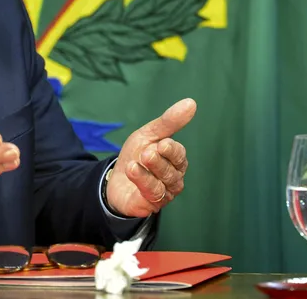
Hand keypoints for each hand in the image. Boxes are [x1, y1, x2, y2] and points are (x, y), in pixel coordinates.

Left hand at [104, 98, 196, 217]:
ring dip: (149, 171)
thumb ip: (169, 122)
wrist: (114, 179)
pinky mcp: (151, 204)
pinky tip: (132, 170)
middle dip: (159, 161)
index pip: (179, 155)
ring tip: (136, 162)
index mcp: (175, 160)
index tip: (162, 143)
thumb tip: (191, 102)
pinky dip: (142, 181)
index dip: (171, 150)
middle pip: (172, 170)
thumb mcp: (148, 135)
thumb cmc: (136, 155)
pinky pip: (152, 193)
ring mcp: (165, 193)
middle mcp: (174, 178)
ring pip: (163, 183)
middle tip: (147, 153)